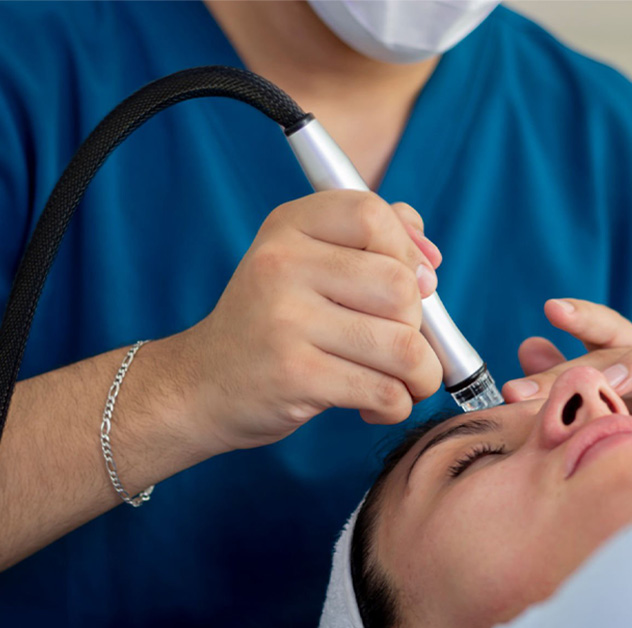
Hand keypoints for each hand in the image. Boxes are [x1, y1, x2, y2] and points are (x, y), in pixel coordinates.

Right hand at [175, 191, 444, 451]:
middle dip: (418, 324)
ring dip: (419, 374)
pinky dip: (397, 406)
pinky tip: (373, 407)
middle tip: (395, 343)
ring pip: (403, 346)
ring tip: (401, 382)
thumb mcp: (306, 263)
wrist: (201, 385)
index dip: (409, 252)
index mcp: (289, 226)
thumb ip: (369, 240)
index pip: (372, 215)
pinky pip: (385, 391)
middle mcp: (282, 264)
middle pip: (400, 286)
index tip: (416, 283)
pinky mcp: (295, 375)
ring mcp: (285, 320)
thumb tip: (430, 257)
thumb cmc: (272, 325)